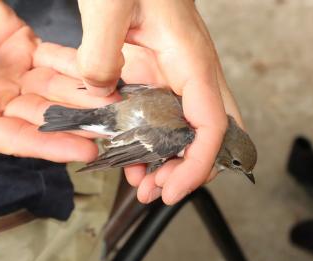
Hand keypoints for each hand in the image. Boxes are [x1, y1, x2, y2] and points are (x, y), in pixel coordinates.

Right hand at [0, 0, 113, 161]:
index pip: (12, 138)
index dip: (48, 146)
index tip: (83, 152)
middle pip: (41, 119)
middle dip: (77, 123)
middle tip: (111, 126)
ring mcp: (12, 77)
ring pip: (54, 91)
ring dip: (84, 96)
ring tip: (114, 101)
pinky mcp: (26, 52)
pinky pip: (55, 61)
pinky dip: (76, 67)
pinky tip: (99, 71)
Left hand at [75, 0, 243, 203]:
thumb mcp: (109, 5)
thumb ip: (101, 50)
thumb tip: (103, 91)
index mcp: (190, 61)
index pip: (211, 125)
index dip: (197, 164)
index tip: (173, 189)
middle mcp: (192, 73)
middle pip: (211, 134)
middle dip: (190, 169)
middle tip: (157, 190)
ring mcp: (179, 76)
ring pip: (189, 130)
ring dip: (171, 161)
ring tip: (142, 182)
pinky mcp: (161, 74)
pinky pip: (167, 116)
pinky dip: (155, 141)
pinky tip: (133, 154)